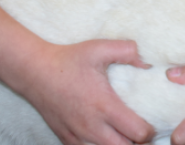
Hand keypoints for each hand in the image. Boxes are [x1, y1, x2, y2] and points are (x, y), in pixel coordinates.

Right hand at [18, 39, 155, 144]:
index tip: (150, 121)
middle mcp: (92, 126)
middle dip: (138, 143)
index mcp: (104, 106)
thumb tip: (148, 63)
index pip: (138, 134)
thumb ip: (128, 51)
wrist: (34, 71)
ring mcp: (78, 136)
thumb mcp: (99, 48)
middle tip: (140, 130)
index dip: (150, 131)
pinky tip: (104, 136)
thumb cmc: (69, 60)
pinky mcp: (66, 139)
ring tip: (124, 135)